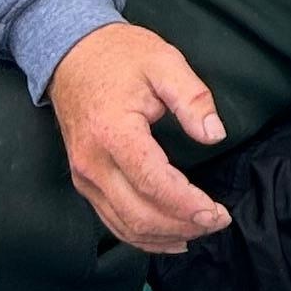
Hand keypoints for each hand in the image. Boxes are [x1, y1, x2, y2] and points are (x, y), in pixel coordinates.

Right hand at [47, 22, 231, 251]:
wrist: (72, 53)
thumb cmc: (120, 55)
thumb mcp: (164, 61)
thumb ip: (192, 98)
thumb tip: (215, 134)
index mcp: (114, 133)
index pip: (153, 184)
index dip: (188, 205)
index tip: (218, 212)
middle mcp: (93, 163)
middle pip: (138, 214)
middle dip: (182, 226)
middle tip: (217, 222)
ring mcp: (84, 176)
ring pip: (123, 225)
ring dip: (163, 237)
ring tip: (199, 231)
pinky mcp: (84, 181)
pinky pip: (111, 220)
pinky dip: (141, 236)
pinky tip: (168, 237)